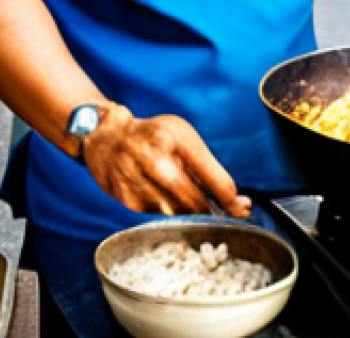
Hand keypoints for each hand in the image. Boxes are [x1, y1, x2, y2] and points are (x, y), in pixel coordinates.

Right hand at [81, 104, 251, 218]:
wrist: (106, 138)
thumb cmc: (152, 136)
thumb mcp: (183, 136)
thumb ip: (207, 167)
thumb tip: (234, 200)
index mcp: (172, 138)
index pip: (209, 176)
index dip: (230, 198)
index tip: (242, 208)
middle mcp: (153, 160)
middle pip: (195, 200)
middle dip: (211, 207)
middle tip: (222, 208)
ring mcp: (138, 182)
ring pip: (178, 211)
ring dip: (189, 208)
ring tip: (185, 191)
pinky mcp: (127, 200)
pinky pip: (159, 214)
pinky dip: (168, 207)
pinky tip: (161, 191)